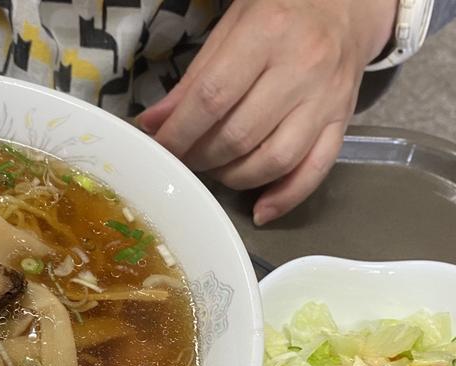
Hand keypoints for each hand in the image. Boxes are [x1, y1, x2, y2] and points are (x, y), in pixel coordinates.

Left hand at [137, 0, 396, 223]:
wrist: (347, 4)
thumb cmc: (280, 11)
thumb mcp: (230, 28)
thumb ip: (192, 79)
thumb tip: (153, 124)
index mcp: (267, 34)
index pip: (212, 99)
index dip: (179, 133)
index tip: (161, 149)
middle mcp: (302, 68)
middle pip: (239, 137)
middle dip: (202, 158)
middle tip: (187, 157)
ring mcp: (326, 100)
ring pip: (273, 162)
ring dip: (234, 178)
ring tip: (216, 170)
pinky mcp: (342, 123)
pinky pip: (314, 172)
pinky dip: (284, 198)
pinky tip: (260, 210)